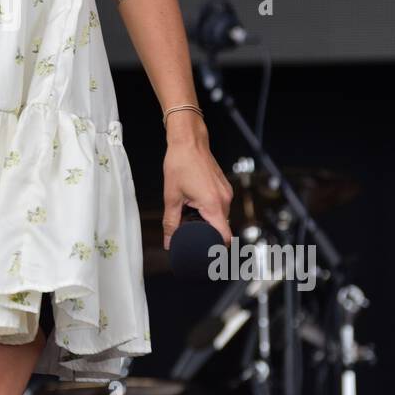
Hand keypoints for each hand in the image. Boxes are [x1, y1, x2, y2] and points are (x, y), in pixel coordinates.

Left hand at [162, 118, 232, 249]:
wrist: (188, 141)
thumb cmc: (181, 163)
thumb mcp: (171, 196)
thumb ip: (170, 222)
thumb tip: (169, 241)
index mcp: (213, 204)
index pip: (225, 236)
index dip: (217, 248)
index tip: (208, 253)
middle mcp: (224, 199)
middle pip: (221, 227)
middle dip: (207, 233)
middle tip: (191, 232)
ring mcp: (226, 192)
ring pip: (220, 216)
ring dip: (207, 219)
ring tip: (191, 213)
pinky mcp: (224, 186)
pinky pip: (220, 204)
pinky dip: (209, 209)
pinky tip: (195, 203)